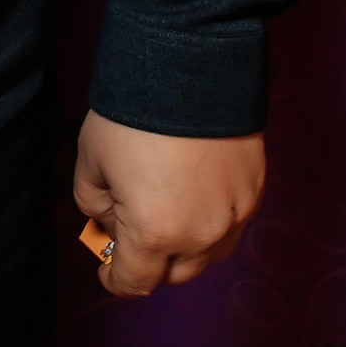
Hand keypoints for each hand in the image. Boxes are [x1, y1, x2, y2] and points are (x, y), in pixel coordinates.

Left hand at [74, 110, 263, 299]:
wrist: (188, 64)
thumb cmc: (132, 113)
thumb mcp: (91, 160)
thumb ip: (94, 204)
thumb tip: (109, 223)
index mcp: (155, 233)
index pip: (135, 282)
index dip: (114, 280)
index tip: (108, 271)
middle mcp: (201, 234)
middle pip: (175, 273)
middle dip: (150, 262)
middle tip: (131, 232)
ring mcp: (234, 214)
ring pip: (209, 254)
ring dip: (185, 246)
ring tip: (165, 210)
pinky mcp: (254, 190)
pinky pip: (232, 224)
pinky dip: (212, 220)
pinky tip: (193, 192)